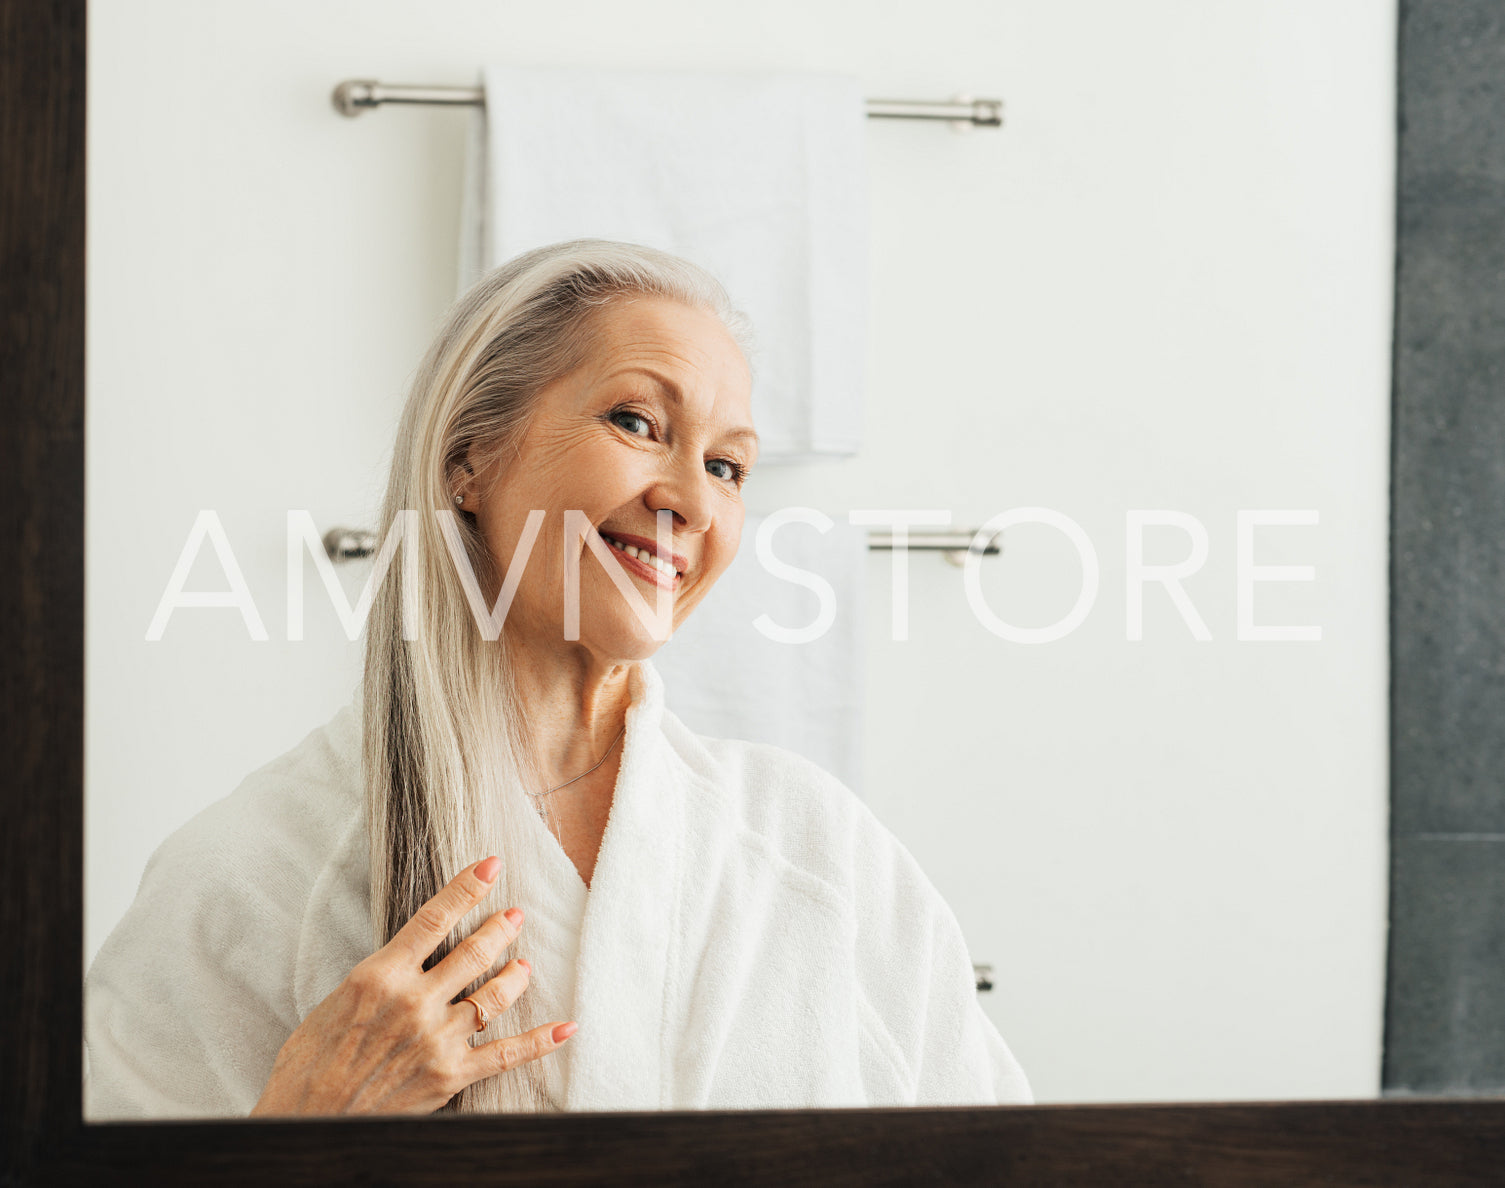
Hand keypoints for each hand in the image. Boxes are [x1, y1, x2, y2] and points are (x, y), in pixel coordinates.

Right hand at [250, 855, 576, 1115]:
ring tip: (524, 964)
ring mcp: (437, 1039)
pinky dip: (541, 1040)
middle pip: (474, 952)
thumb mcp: (336, 1001)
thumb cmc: (309, 1063)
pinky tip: (566, 1027)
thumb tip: (408, 961)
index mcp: (380, 976)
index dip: (467, 888)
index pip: (434, 918)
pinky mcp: (451, 1075)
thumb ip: (380, 978)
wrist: (305, 1120)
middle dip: (500, 929)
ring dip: (516, 975)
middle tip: (514, 917)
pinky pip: (507, 1054)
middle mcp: (414, 1001)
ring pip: (495, 995)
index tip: (491, 866)